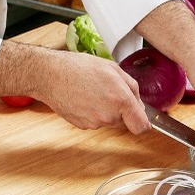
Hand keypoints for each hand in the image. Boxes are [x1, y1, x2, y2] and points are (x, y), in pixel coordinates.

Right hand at [0, 41, 150, 134]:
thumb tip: (139, 103)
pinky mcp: (81, 125)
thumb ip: (132, 87)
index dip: (144, 124)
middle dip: (121, 109)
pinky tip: (83, 97)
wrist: (50, 75)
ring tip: (93, 91)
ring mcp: (94, 123)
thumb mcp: (113, 68)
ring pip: (108, 121)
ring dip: (106, 110)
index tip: (142, 119)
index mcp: (120, 100)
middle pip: (124, 121)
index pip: (141, 126)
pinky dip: (92, 112)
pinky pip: (94, 121)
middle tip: (109, 91)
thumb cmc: (79, 68)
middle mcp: (108, 115)